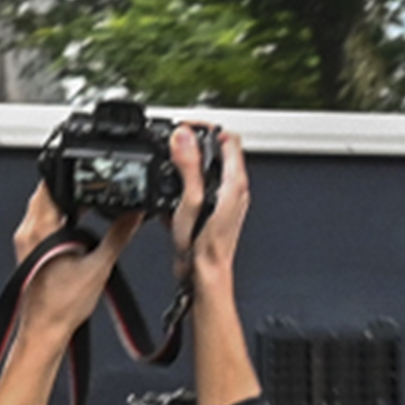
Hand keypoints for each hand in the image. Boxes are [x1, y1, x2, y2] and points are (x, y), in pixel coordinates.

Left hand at [11, 184, 106, 349]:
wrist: (46, 329)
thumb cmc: (62, 306)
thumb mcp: (99, 266)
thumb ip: (119, 236)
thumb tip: (133, 216)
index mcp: (41, 229)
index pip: (49, 184)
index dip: (69, 174)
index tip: (87, 175)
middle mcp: (28, 232)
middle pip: (45, 192)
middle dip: (68, 187)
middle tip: (91, 190)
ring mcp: (25, 241)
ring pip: (42, 206)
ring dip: (62, 202)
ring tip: (86, 206)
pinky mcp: (28, 251)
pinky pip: (40, 222)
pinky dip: (57, 217)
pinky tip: (74, 227)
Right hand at [176, 123, 252, 302]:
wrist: (204, 276)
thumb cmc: (203, 247)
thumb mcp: (189, 201)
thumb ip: (189, 166)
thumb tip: (183, 137)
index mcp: (234, 183)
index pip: (229, 138)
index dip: (207, 128)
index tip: (185, 129)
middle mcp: (235, 189)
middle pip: (219, 151)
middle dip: (195, 143)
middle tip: (173, 143)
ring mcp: (226, 200)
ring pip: (209, 169)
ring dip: (189, 163)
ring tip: (170, 164)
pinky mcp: (216, 210)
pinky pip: (203, 187)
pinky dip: (188, 183)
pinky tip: (173, 192)